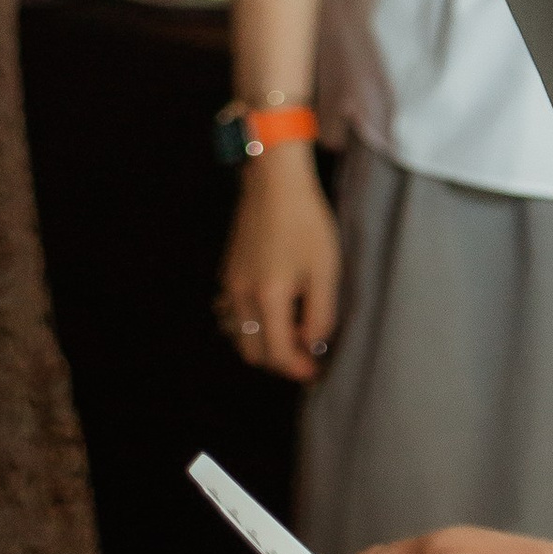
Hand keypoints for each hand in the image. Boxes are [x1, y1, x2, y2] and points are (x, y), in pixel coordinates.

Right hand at [217, 151, 340, 380]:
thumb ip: (321, 314)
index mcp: (268, 297)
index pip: (278, 354)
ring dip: (262, 345)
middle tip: (305, 356)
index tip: (316, 371)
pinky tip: (269, 314)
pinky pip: (231, 315)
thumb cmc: (306, 221)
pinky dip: (248, 326)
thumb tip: (312, 344)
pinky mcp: (227, 272)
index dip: (299, 369)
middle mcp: (241, 296)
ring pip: (238, 336)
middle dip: (280, 362)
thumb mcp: (325, 269)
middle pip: (253, 352)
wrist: (275, 182)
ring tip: (290, 334)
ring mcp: (229, 284)